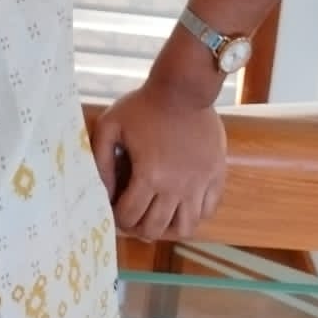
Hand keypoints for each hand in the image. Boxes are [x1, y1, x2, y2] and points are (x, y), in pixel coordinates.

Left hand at [90, 79, 226, 240]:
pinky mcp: (216, 175)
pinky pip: (208, 210)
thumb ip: (101, 160)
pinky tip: (181, 204)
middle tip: (134, 218)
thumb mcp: (110, 125)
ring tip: (159, 218)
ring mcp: (199, 183)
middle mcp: (176, 187)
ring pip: (186, 227)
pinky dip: (194, 214)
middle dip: (139, 228)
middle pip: (156, 229)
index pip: (130, 217)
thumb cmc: (144, 105)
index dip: (118, 219)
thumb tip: (103, 191)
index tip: (116, 210)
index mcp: (149, 176)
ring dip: (168, 229)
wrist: (183, 87)